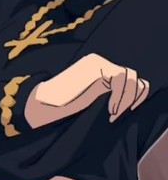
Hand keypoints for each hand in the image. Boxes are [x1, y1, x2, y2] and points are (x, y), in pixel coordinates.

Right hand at [24, 53, 149, 129]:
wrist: (43, 106)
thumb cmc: (64, 111)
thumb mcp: (93, 105)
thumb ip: (109, 99)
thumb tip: (132, 106)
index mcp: (101, 74)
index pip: (131, 80)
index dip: (136, 97)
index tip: (128, 114)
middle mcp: (101, 65)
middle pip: (134, 77)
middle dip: (134, 98)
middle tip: (119, 115)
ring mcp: (98, 64)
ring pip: (130, 76)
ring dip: (127, 98)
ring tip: (114, 113)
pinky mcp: (95, 67)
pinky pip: (120, 78)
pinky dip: (121, 97)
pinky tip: (111, 111)